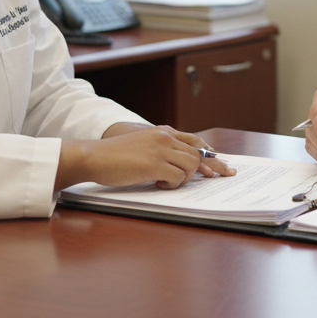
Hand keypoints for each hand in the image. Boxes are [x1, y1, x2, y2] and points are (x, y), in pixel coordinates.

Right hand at [54, 124, 234, 190]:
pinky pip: (177, 178)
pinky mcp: (155, 164)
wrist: (94, 156)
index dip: (210, 155)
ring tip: (166, 182)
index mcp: (162, 132)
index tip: (222, 166)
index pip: (195, 141)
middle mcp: (165, 137)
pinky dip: (172, 185)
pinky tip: (158, 185)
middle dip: (206, 169)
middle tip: (213, 179)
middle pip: (197, 154)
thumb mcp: (143, 146)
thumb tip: (180, 165)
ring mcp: (160, 149)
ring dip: (183, 178)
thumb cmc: (115, 156)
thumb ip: (161, 149)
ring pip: (190, 165)